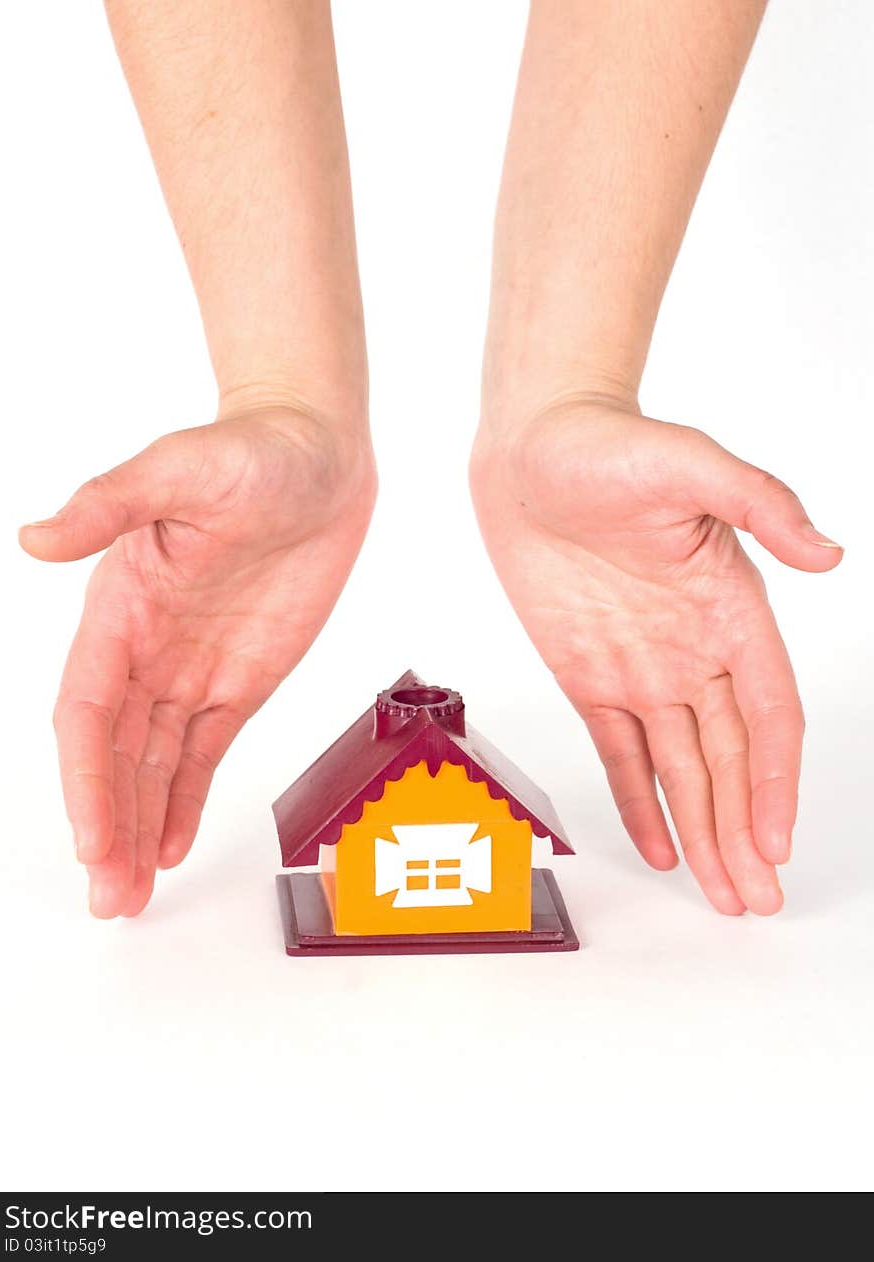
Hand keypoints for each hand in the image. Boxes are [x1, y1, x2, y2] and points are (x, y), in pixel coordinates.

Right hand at [21, 407, 375, 917]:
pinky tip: (170, 845)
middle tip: (111, 898)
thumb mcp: (180, 467)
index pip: (89, 711)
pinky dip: (185, 800)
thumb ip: (110, 505)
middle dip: (110, 825)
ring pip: (156, 765)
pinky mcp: (241, 679)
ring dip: (140, 827)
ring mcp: (193, 668)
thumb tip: (37, 540)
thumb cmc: (249, 450)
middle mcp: (147, 647)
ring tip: (129, 893)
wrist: (316, 452)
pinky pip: (205, 751)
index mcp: (120, 606)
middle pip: (116, 754)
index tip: (94, 838)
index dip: (87, 778)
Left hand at [471, 399, 842, 914]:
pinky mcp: (589, 674)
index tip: (774, 841)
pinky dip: (641, 801)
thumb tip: (829, 553)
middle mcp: (694, 651)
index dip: (773, 782)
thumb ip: (763, 506)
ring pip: (683, 769)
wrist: (533, 444)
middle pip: (730, 760)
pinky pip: (621, 751)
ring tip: (724, 893)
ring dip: (704, 831)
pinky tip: (663, 846)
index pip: (767, 716)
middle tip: (757, 899)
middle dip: (743, 831)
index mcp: (731, 610)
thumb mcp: (693, 464)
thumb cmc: (612, 445)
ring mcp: (642, 669)